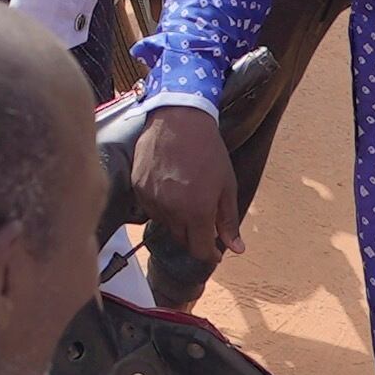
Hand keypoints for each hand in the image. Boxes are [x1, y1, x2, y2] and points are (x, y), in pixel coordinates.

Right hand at [131, 102, 239, 267]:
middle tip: (203, 219)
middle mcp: (171, 210)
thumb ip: (228, 221)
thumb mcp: (226, 185)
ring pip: (165, 224)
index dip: (209, 255)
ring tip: (185, 198)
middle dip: (194, 236)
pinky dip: (161, 206)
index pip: (199, 250)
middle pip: (181, 239)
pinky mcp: (137, 187)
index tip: (215, 253)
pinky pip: (150, 208)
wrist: (178, 118)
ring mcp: (151, 199)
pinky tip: (169, 189)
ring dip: (177, 220)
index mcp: (197, 212)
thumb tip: (237, 249)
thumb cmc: (208, 150)